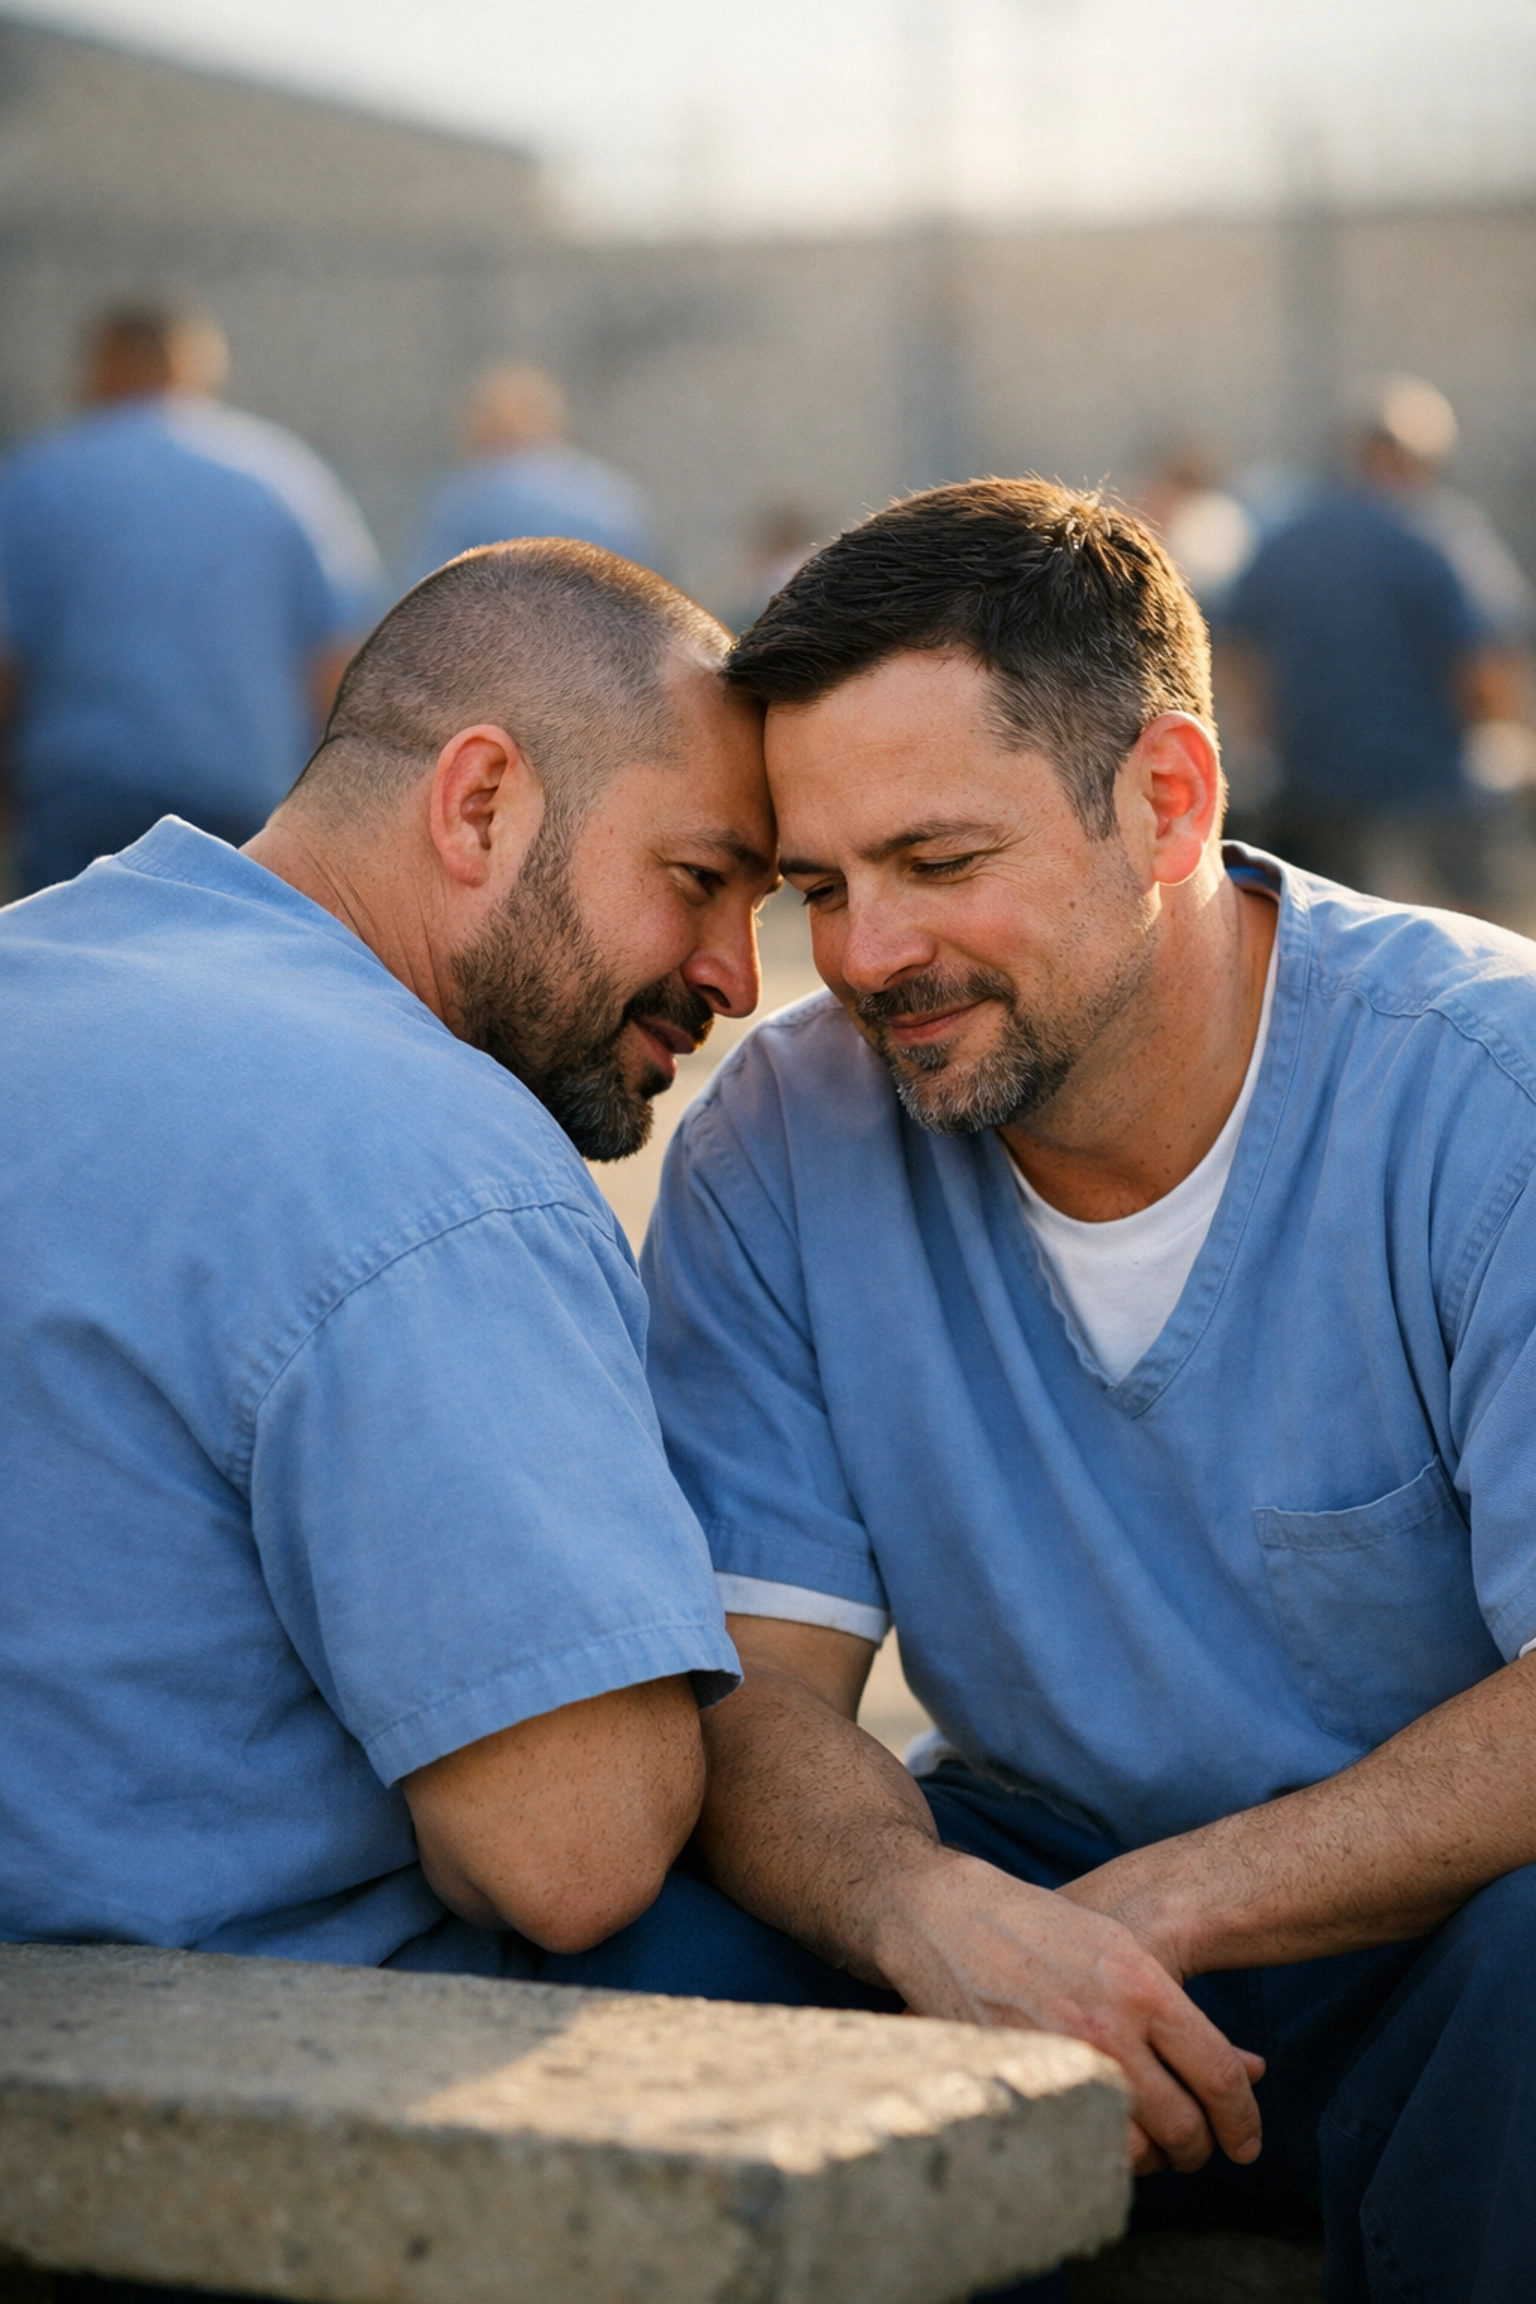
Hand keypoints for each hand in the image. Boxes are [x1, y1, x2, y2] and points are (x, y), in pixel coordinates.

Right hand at [872, 1847, 1263, 2178]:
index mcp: (1143, 1985)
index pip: (1218, 2076)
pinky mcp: (1027, 2078)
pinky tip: (1107, 2139)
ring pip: (1136, 2145)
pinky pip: (1082, 2140)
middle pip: (1184, 2124)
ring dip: (1156, 2160)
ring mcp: (1064, 2056)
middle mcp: (1109, 2026)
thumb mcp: (1123, 1951)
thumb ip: (1185, 2015)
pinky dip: (1104, 2153)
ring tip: (1157, 2149)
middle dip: (1202, 2149)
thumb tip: (1254, 2071)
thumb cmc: (1042, 1927)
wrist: (947, 1917)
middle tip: (1202, 2149)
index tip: (1245, 2139)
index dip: (1243, 2120)